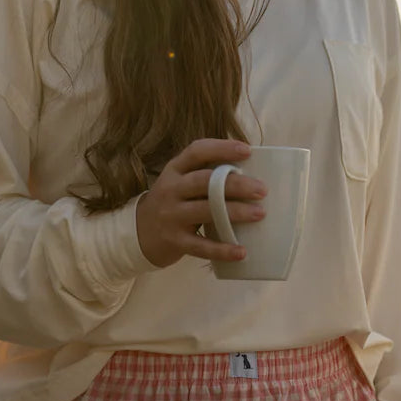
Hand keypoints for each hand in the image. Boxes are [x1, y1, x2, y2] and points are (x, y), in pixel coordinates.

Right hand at [135, 138, 267, 268]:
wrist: (138, 233)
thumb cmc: (173, 202)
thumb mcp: (180, 182)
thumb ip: (206, 176)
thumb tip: (253, 173)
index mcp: (175, 169)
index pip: (197, 151)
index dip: (222, 148)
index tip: (247, 150)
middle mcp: (171, 189)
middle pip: (204, 181)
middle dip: (235, 184)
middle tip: (262, 190)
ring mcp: (171, 215)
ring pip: (205, 211)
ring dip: (235, 212)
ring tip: (260, 214)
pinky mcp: (175, 241)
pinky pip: (201, 246)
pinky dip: (222, 249)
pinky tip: (241, 252)